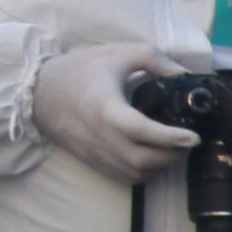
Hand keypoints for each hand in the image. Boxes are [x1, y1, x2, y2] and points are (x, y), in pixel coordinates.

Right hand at [31, 43, 198, 183]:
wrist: (40, 92)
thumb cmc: (80, 70)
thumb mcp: (117, 53)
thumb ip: (153, 59)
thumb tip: (183, 74)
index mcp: (106, 108)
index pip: (142, 130)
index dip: (170, 137)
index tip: (192, 136)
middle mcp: (101, 136)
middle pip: (144, 159)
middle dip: (173, 154)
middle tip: (187, 141)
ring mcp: (97, 153)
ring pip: (137, 173)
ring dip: (161, 166)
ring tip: (173, 149)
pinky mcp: (94, 161)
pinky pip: (126, 177)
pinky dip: (146, 173)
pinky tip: (153, 158)